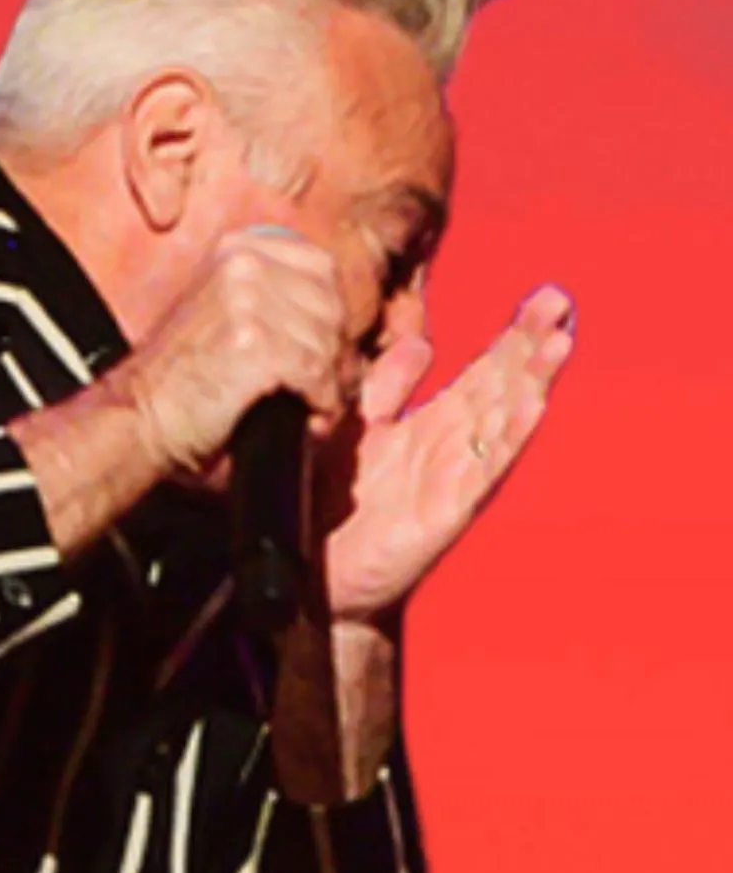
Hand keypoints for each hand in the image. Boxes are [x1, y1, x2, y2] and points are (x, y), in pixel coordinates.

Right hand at [121, 227, 354, 479]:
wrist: (135, 418)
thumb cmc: (181, 382)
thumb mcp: (228, 317)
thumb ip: (279, 306)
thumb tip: (349, 339)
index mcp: (238, 249)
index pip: (321, 268)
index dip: (331, 315)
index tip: (325, 353)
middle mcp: (244, 263)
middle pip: (332, 306)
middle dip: (336, 356)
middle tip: (323, 393)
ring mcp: (248, 299)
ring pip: (328, 342)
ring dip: (329, 386)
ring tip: (311, 411)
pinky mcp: (254, 342)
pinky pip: (317, 371)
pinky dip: (321, 403)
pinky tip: (308, 419)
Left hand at [324, 284, 575, 618]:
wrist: (312, 574)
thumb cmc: (334, 503)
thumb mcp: (359, 429)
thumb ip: (388, 386)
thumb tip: (422, 341)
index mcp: (431, 427)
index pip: (482, 373)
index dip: (512, 337)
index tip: (545, 299)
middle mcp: (450, 450)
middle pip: (499, 388)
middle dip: (529, 345)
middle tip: (560, 302)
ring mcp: (452, 480)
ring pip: (500, 422)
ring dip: (530, 382)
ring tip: (558, 344)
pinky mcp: (442, 511)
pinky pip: (481, 469)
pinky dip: (507, 436)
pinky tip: (530, 405)